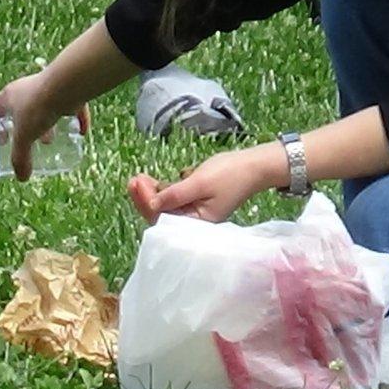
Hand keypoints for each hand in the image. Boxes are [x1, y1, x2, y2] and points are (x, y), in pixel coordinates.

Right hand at [0, 72, 89, 179]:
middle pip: (20, 108)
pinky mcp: (68, 89)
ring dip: (48, 123)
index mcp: (9, 96)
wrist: (65, 86)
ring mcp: (48, 87)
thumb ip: (21, 157)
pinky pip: (72, 105)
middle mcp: (27, 88)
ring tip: (51, 138)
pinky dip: (76, 119)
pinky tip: (81, 131)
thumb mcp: (25, 137)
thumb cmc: (37, 107)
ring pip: (45, 106)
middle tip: (28, 140)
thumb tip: (22, 178)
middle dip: (24, 126)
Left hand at [127, 145, 285, 223]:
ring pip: (165, 205)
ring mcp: (194, 210)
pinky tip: (151, 180)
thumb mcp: (199, 183)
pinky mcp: (195, 200)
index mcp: (197, 223)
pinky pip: (173, 198)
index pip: (163, 218)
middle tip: (133, 180)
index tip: (136, 185)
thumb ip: (175, 195)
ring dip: (151, 192)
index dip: (146, 203)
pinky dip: (162, 189)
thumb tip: (152, 205)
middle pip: (161, 213)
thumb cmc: (230, 174)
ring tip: (138, 178)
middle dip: (145, 197)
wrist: (254, 165)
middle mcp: (194, 221)